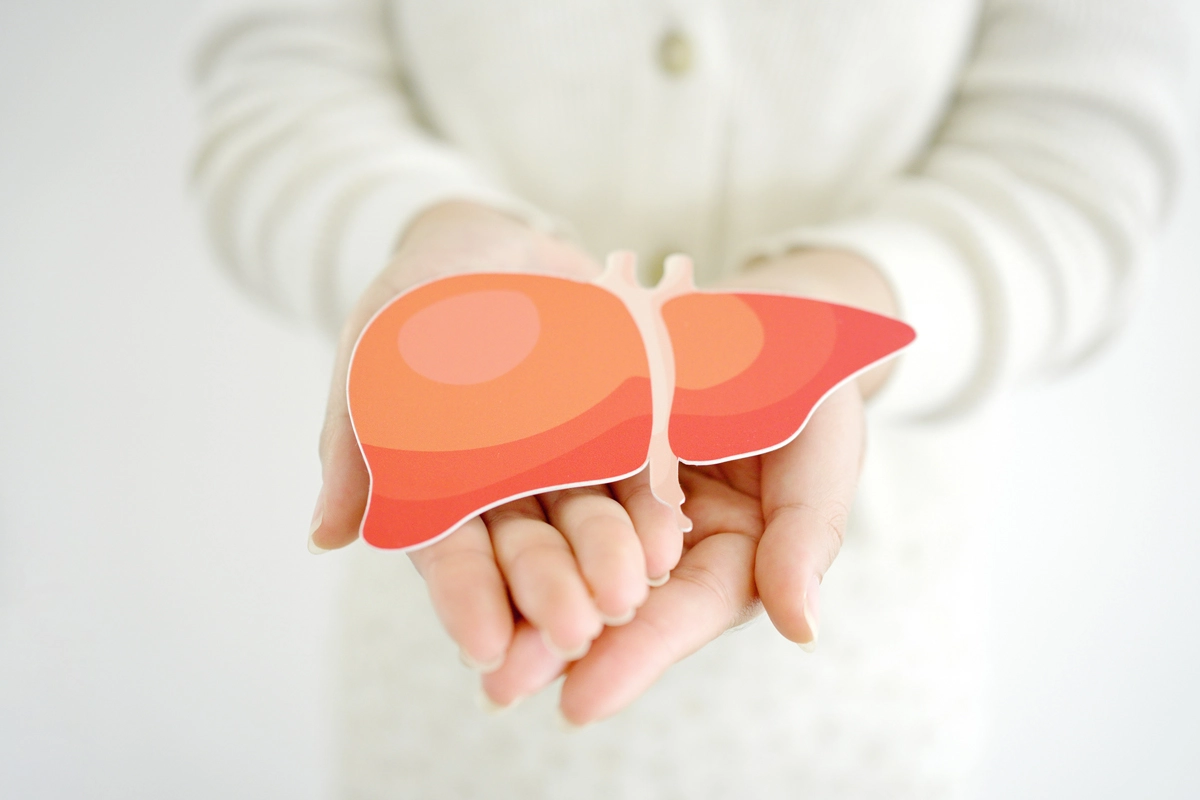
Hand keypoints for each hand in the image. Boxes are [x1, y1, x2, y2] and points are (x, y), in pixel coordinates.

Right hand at [307, 202, 680, 669]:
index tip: (483, 647)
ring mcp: (569, 461)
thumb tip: (326, 536)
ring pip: (590, 520)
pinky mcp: (623, 425)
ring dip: (610, 559)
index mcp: (442, 488)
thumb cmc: (414, 299)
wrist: (493, 244)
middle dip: (549, 591)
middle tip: (575, 629)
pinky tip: (670, 539)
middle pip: (529, 547)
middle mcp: (509, 490)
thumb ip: (354, 436)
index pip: (450, 552)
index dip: (464, 598)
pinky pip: (640, 469)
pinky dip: (653, 503)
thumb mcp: (372, 348)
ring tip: (631, 592)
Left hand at [477, 249, 897, 723]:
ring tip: (473, 644)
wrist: (771, 316)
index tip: (581, 701)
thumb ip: (806, 537)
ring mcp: (622, 497)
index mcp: (731, 553)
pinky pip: (543, 486)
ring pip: (568, 553)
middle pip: (613, 600)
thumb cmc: (812, 386)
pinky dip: (508, 518)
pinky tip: (464, 545)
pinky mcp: (585, 452)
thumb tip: (803, 630)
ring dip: (521, 596)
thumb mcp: (822, 454)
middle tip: (503, 685)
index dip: (637, 655)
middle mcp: (668, 540)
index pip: (685, 612)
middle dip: (558, 643)